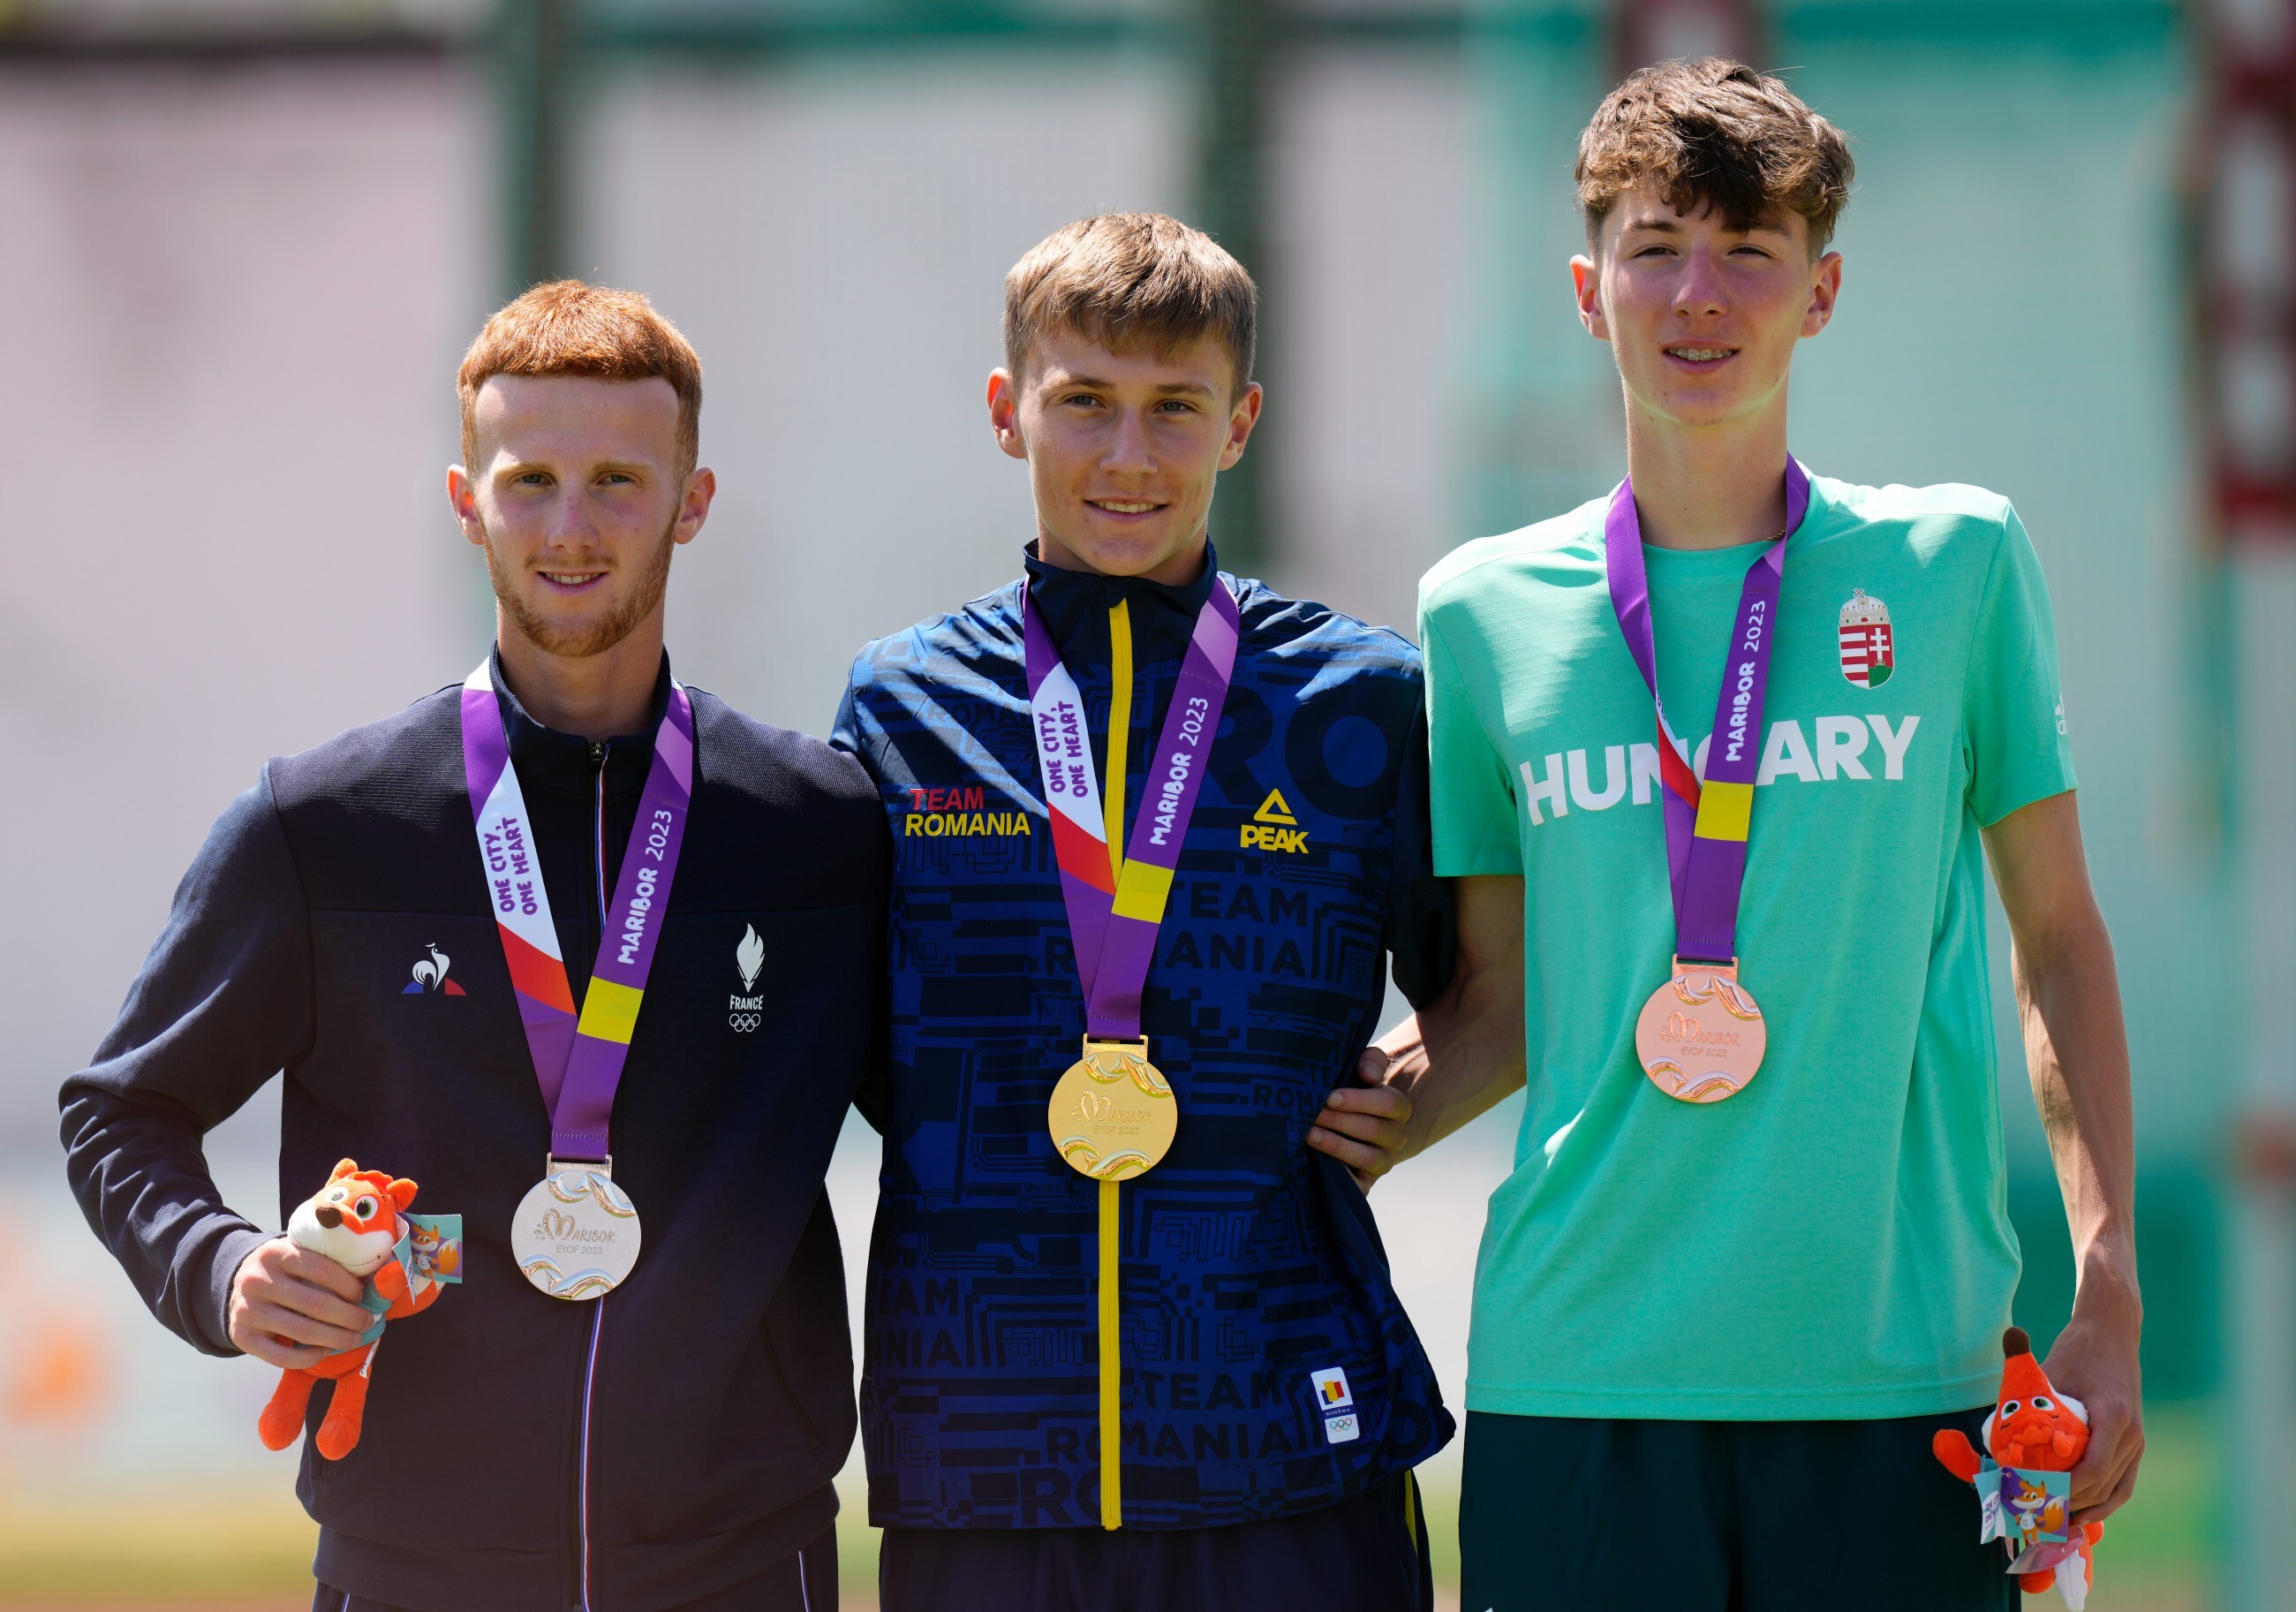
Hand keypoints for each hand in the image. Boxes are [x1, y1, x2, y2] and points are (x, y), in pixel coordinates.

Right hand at [227, 1236, 370, 1368]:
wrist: (236, 1282)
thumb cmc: (281, 1269)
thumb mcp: (296, 1252)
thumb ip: (325, 1259)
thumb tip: (371, 1279)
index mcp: (276, 1253)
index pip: (322, 1269)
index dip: (348, 1286)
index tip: (362, 1296)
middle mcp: (258, 1281)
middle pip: (315, 1304)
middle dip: (349, 1317)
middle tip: (366, 1322)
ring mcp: (247, 1310)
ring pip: (301, 1331)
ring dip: (335, 1339)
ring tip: (353, 1339)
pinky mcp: (241, 1336)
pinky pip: (280, 1356)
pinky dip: (308, 1357)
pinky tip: (324, 1352)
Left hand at [1307, 1044, 1412, 1192]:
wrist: (1346, 1122)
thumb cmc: (1353, 1088)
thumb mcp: (1364, 1068)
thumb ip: (1371, 1061)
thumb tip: (1367, 1074)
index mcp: (1399, 1107)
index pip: (1387, 1103)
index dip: (1358, 1101)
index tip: (1330, 1097)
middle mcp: (1396, 1136)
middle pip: (1372, 1130)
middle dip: (1338, 1121)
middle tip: (1311, 1113)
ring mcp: (1383, 1161)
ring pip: (1367, 1157)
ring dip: (1336, 1145)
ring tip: (1309, 1134)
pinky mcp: (1367, 1182)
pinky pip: (1359, 1185)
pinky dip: (1341, 1176)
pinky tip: (1318, 1162)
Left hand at [2043, 1295, 2143, 1525]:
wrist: (2111, 1334)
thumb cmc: (2077, 1351)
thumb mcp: (2048, 1371)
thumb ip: (2026, 1397)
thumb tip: (1990, 1426)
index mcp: (2113, 1416)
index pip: (2093, 1468)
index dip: (2067, 1489)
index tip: (2038, 1496)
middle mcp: (2131, 1434)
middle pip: (2102, 1485)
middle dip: (2070, 1504)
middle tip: (2036, 1515)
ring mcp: (2136, 1442)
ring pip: (2116, 1491)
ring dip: (2087, 1510)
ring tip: (2055, 1523)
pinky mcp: (2134, 1445)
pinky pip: (2122, 1483)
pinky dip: (2104, 1503)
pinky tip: (2080, 1514)